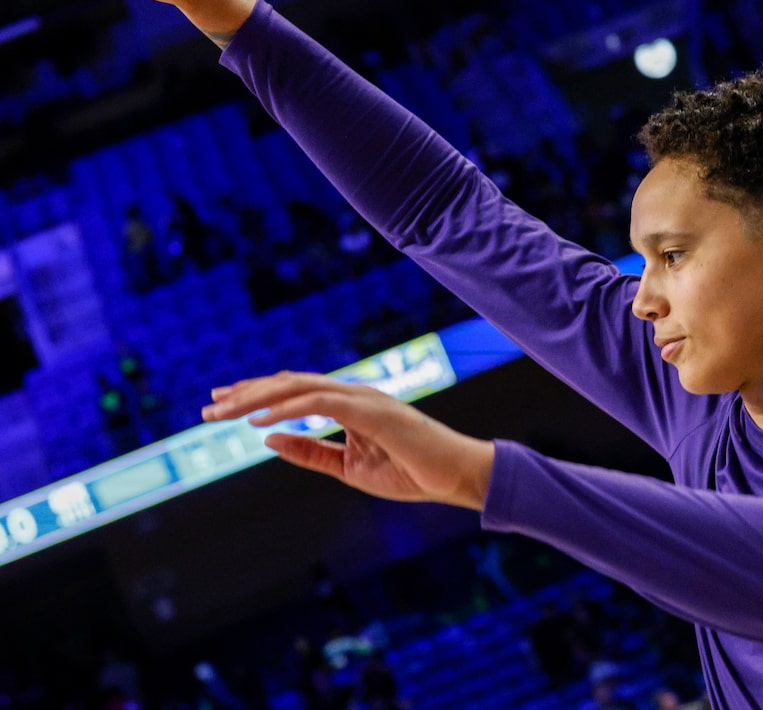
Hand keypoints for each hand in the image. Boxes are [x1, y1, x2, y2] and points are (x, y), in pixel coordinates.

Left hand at [203, 371, 495, 509]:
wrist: (455, 477)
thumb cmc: (411, 473)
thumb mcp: (349, 468)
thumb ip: (311, 452)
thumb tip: (269, 441)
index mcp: (348, 405)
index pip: (294, 391)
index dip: (257, 396)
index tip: (223, 405)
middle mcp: (352, 393)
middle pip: (289, 383)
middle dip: (246, 392)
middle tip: (208, 406)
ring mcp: (362, 397)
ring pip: (298, 386)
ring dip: (257, 397)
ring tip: (222, 411)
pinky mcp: (370, 409)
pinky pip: (319, 402)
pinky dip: (286, 408)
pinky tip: (258, 422)